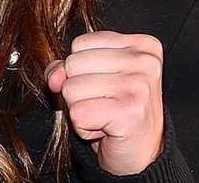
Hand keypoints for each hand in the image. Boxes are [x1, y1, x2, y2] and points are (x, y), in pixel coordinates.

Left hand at [46, 31, 164, 175]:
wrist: (142, 155)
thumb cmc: (117, 113)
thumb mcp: (93, 79)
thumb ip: (67, 68)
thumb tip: (54, 78)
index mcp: (141, 45)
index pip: (80, 43)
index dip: (82, 70)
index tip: (107, 87)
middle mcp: (144, 61)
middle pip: (74, 64)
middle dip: (79, 90)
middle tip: (106, 105)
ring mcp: (139, 85)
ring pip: (71, 88)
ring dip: (80, 110)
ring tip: (105, 116)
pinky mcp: (129, 112)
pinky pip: (77, 113)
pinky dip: (83, 127)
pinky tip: (105, 130)